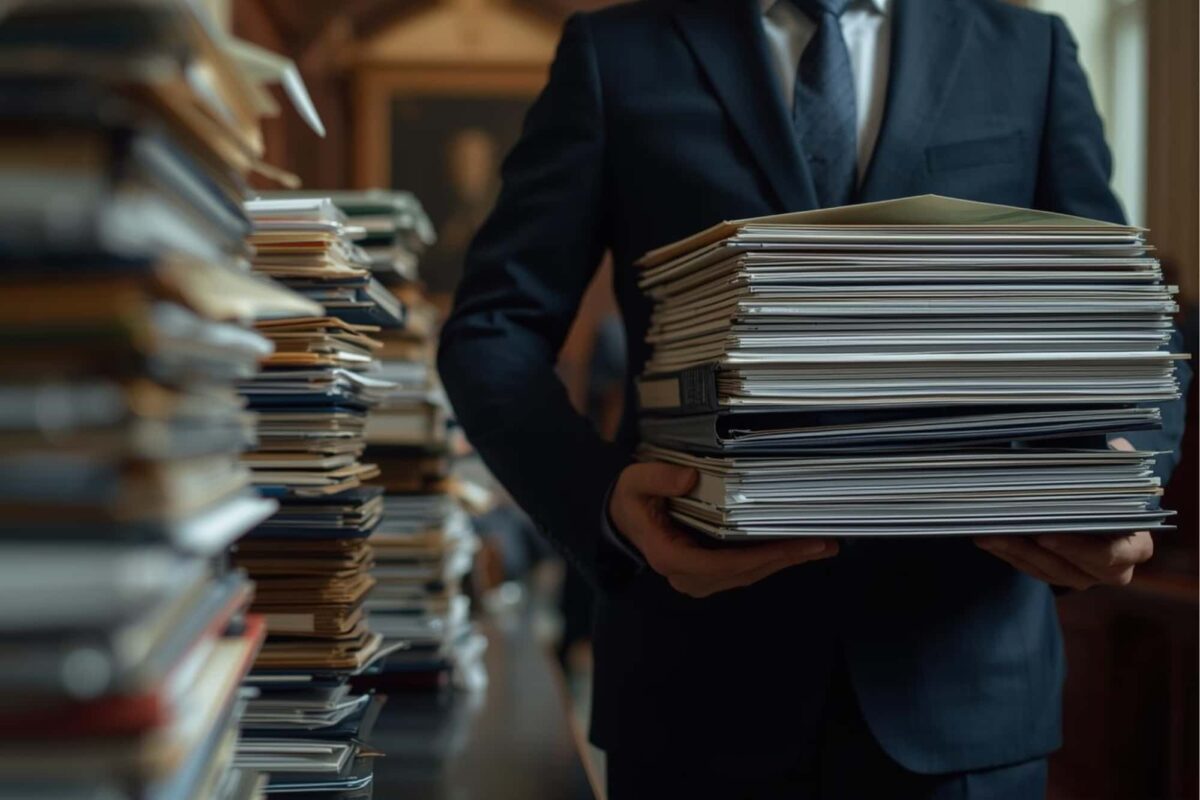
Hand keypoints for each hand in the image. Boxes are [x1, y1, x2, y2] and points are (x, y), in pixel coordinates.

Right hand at [609, 461, 837, 597]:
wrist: (622, 521)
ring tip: (820, 545)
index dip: (757, 557)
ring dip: (784, 561)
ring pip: (749, 575)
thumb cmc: (630, 502)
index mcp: (669, 556)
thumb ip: (658, 477)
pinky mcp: (710, 575)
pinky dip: (772, 560)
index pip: (719, 564)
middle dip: (784, 559)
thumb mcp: (634, 482)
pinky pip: (745, 570)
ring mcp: (699, 579)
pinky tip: (796, 548)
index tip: (787, 546)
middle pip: (743, 572)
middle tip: (821, 543)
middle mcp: (687, 575)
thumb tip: (690, 477)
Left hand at [973, 437, 1152, 589]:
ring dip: (1014, 551)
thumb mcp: (1120, 476)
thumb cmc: (1115, 492)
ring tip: (988, 532)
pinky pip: (1031, 570)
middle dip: (1034, 551)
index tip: (1046, 535)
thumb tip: (1113, 445)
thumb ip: (1117, 464)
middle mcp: (1112, 570)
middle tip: (1006, 531)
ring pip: (1046, 570)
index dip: (1077, 547)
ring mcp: (1084, 577)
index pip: (1108, 555)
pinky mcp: (1058, 577)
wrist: (1109, 512)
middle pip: (1071, 568)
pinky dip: (1009, 554)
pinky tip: (986, 537)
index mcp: (1134, 547)